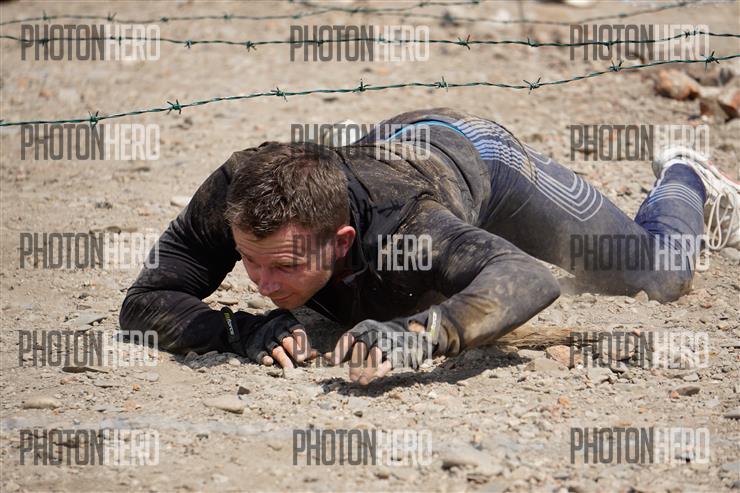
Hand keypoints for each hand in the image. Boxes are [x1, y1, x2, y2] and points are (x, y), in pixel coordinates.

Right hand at [240, 310, 316, 367]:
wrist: (252, 329)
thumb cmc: (280, 332)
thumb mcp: (291, 332)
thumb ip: (303, 343)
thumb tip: (315, 354)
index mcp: (287, 323)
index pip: (297, 331)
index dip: (303, 342)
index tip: (308, 354)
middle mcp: (276, 330)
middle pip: (286, 339)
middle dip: (294, 349)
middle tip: (301, 359)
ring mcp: (266, 339)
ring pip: (275, 349)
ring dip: (283, 358)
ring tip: (289, 368)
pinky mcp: (256, 348)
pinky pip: (260, 354)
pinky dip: (264, 358)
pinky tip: (269, 362)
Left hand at [325, 308, 440, 384]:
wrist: (407, 332)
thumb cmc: (377, 338)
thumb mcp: (362, 339)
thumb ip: (346, 350)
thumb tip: (327, 358)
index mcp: (364, 328)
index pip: (349, 336)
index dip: (341, 349)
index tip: (334, 362)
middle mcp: (375, 332)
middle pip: (362, 347)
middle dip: (356, 363)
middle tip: (351, 378)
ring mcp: (388, 341)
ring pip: (376, 354)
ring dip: (368, 369)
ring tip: (362, 382)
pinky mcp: (399, 351)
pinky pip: (391, 359)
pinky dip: (383, 368)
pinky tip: (377, 377)